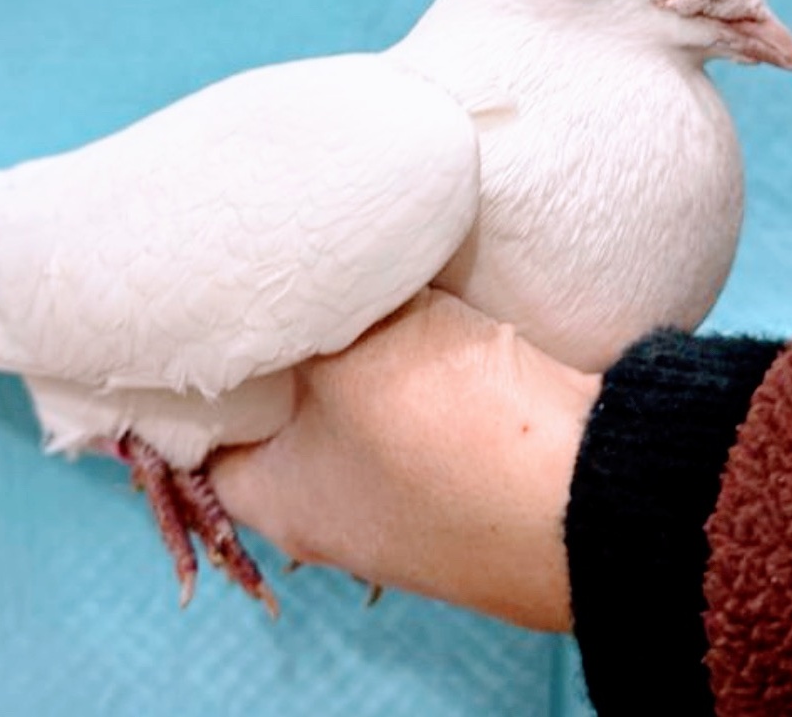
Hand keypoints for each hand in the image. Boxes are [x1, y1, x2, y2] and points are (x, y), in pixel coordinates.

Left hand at [212, 289, 600, 631]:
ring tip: (343, 279)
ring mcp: (403, 502)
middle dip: (282, 350)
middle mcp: (333, 512)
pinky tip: (412, 313)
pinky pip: (414, 412)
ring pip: (354, 408)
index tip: (207, 309)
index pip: (204, 433)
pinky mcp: (463, 478)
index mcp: (277, 499)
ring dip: (355, 353)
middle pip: (283, 416)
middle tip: (276, 278)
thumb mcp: (345, 353)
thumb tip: (287, 289)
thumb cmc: (438, 426)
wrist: (590, 489)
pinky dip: (409, 368)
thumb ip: (300, 320)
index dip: (201, 371)